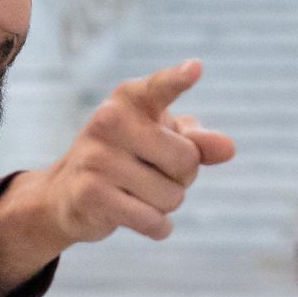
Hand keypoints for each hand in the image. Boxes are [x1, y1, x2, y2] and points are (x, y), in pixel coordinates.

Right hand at [40, 61, 233, 243]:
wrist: (68, 193)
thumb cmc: (130, 159)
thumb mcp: (164, 141)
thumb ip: (198, 141)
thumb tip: (228, 148)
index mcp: (130, 99)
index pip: (159, 88)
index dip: (178, 80)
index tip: (196, 69)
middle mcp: (109, 120)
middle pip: (187, 159)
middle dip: (183, 177)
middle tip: (154, 173)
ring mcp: (96, 157)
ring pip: (172, 196)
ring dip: (166, 205)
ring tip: (138, 193)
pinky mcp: (91, 194)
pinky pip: (152, 220)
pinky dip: (157, 227)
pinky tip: (140, 217)